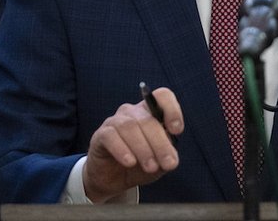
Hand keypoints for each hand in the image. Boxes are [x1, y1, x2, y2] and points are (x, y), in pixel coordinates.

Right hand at [82, 87, 183, 202]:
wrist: (113, 180)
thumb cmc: (139, 166)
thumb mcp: (159, 163)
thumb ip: (167, 157)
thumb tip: (171, 158)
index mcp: (151, 113)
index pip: (162, 96)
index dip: (172, 110)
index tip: (176, 131)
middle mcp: (133, 112)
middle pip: (148, 119)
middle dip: (160, 143)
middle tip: (168, 163)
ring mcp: (115, 122)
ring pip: (130, 126)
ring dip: (143, 148)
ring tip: (150, 167)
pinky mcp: (101, 135)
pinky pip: (111, 136)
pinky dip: (122, 149)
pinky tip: (130, 162)